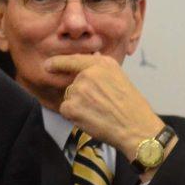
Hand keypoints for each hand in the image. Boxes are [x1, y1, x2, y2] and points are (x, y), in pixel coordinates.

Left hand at [46, 54, 163, 157]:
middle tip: (101, 104)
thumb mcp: (121, 78)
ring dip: (78, 105)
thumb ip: (102, 68)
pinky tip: (91, 119)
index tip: (48, 65)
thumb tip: (92, 56)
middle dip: (81, 94)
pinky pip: (65, 109)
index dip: (57, 63)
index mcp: (102, 64)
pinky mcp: (71, 106)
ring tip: (99, 111)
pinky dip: (74, 116)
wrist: (137, 129)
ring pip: (69, 96)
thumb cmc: (132, 107)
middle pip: (72, 83)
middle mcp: (88, 73)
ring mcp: (78, 89)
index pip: (73, 59)